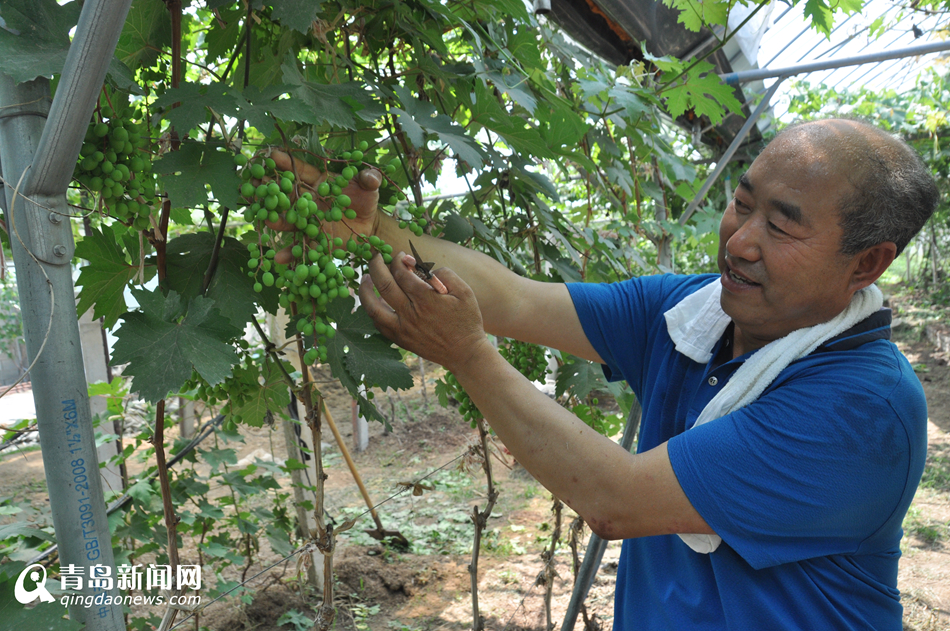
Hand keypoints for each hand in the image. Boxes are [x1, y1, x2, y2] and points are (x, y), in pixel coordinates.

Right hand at [267, 150, 382, 263]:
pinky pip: (299, 247)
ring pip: (288, 219)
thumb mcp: (369, 187)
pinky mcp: (313, 240)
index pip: (301, 171)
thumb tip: (371, 177)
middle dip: (270, 189)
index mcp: (320, 182)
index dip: (287, 163)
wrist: (370, 227)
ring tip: (262, 218)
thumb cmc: (367, 201)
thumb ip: (369, 179)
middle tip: (253, 183)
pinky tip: (278, 258)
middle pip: (287, 194)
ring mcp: (309, 221)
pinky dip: (289, 254)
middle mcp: (309, 200)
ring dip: (274, 219)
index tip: (271, 156)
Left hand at [359, 251, 489, 372]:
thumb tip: (424, 267)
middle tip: (376, 256)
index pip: (402, 273)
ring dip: (365, 290)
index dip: (398, 260)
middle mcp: (410, 314)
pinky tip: (373, 301)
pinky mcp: (400, 340)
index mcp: (426, 299)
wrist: (465, 353)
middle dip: (376, 265)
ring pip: (373, 307)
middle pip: (383, 284)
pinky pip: (378, 324)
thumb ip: (445, 274)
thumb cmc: (467, 320)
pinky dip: (372, 310)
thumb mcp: (465, 292)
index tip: (400, 255)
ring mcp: (402, 329)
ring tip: (364, 278)